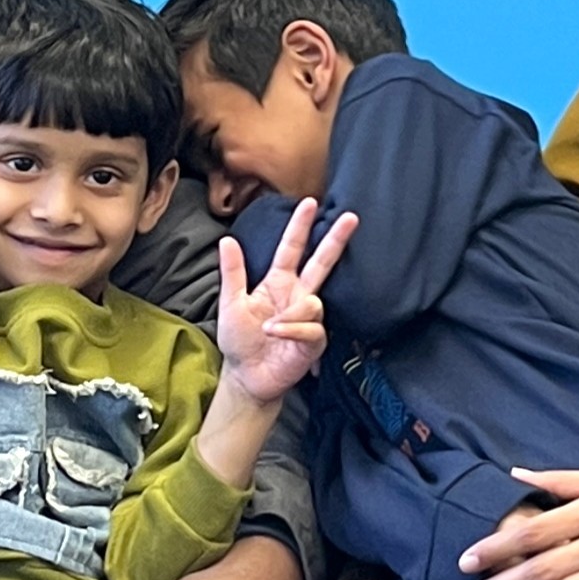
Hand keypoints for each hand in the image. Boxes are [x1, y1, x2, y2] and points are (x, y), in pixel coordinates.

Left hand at [216, 198, 359, 405]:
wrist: (245, 376)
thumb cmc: (239, 340)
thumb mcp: (231, 303)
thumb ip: (233, 273)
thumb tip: (227, 239)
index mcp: (278, 282)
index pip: (292, 248)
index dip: (300, 227)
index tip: (310, 203)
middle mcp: (298, 295)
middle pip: (322, 262)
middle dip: (336, 240)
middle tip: (351, 216)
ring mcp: (308, 318)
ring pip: (313, 302)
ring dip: (292, 313)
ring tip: (269, 328)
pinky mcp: (314, 340)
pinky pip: (312, 328)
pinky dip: (292, 329)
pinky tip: (277, 334)